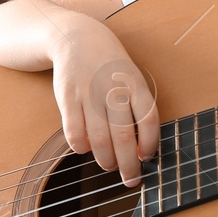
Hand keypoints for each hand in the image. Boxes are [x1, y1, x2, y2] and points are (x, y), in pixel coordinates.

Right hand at [50, 23, 159, 186]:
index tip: (147, 157)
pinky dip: (81, 147)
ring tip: (109, 166)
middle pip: (123, 136)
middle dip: (128, 164)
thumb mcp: (131, 77)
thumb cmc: (110, 66)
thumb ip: (137, 107)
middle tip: (131, 178)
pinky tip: (86, 149)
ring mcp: (89, 94)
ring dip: (106, 160)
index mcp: (134, 83)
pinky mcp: (68, 98)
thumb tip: (142, 147)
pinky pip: (74, 133)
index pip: (149, 119)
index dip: (150, 143)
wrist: (77, 38)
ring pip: (99, 140)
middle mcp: (113, 89)